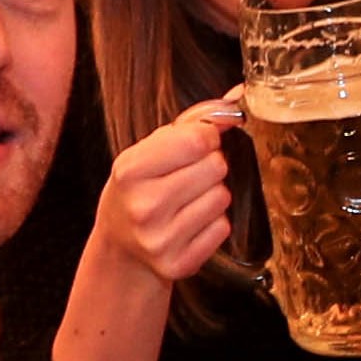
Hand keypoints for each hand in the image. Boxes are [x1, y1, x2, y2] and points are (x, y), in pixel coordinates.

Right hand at [92, 94, 240, 288]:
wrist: (121, 245)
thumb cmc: (139, 188)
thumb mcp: (148, 151)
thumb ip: (192, 122)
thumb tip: (239, 95)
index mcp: (130, 171)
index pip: (196, 140)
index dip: (206, 137)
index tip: (198, 143)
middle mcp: (144, 207)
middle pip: (215, 167)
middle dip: (209, 166)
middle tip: (188, 176)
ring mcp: (161, 239)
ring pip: (222, 198)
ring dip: (212, 194)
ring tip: (187, 200)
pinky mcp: (179, 264)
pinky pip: (222, 228)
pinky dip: (213, 223)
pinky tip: (190, 223)